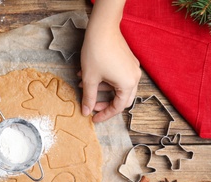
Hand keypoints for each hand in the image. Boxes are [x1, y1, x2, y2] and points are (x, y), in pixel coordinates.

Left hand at [79, 0, 140, 122]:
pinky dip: (105, 80)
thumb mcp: (90, 79)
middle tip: (91, 106)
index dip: (104, 114)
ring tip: (83, 87)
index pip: (118, 107)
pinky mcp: (127, 60)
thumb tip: (86, 112)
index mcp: (128, 84)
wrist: (102, 28)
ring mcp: (132, 67)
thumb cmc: (97, 53)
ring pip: (117, 86)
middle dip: (104, 103)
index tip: (93, 118)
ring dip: (101, 89)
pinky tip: (89, 75)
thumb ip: (89, 98)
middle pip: (121, 98)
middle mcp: (134, 77)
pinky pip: (118, 76)